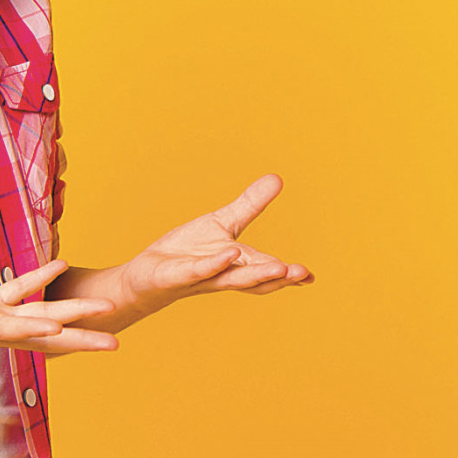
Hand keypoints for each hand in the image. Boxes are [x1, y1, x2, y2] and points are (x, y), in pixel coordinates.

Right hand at [0, 259, 118, 380]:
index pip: (8, 329)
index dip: (34, 326)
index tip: (63, 329)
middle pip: (43, 333)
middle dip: (79, 336)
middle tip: (117, 343)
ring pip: (41, 314)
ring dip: (74, 311)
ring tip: (109, 308)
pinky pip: (19, 293)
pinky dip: (40, 279)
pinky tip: (62, 264)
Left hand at [120, 174, 314, 312]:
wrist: (147, 273)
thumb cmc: (188, 252)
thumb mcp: (222, 223)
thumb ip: (251, 204)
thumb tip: (278, 178)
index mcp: (238, 264)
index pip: (265, 269)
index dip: (288, 274)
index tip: (309, 276)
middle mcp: (223, 274)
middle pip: (253, 278)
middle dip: (278, 277)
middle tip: (301, 273)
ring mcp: (200, 277)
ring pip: (230, 279)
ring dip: (255, 276)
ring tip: (280, 269)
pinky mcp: (175, 276)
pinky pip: (198, 271)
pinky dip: (214, 264)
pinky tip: (230, 253)